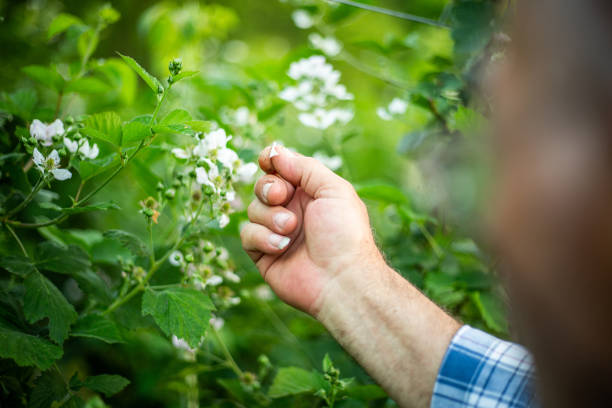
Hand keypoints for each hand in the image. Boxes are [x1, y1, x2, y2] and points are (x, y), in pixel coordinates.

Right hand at [241, 145, 383, 314]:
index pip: (282, 168)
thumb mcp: (333, 189)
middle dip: (269, 188)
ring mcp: (277, 232)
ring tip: (291, 229)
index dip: (271, 161)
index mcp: (310, 192)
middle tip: (282, 196)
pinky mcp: (263, 254)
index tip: (268, 160)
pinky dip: (262, 237)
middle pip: (263, 185)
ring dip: (270, 217)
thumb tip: (275, 152)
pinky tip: (281, 247)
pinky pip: (247, 234)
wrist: (341, 278)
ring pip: (253, 209)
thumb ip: (304, 167)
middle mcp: (292, 210)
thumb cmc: (345, 233)